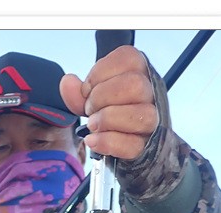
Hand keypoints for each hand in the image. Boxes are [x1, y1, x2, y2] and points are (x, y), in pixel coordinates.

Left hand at [60, 45, 157, 159]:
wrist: (124, 145)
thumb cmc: (110, 115)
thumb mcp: (93, 100)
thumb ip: (79, 92)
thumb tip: (68, 82)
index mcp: (140, 73)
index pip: (128, 58)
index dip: (100, 72)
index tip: (87, 90)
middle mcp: (151, 95)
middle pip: (135, 84)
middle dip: (102, 96)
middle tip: (90, 109)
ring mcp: (152, 122)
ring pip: (142, 115)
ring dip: (107, 119)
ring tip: (92, 125)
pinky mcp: (146, 146)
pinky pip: (133, 145)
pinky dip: (107, 142)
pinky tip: (93, 140)